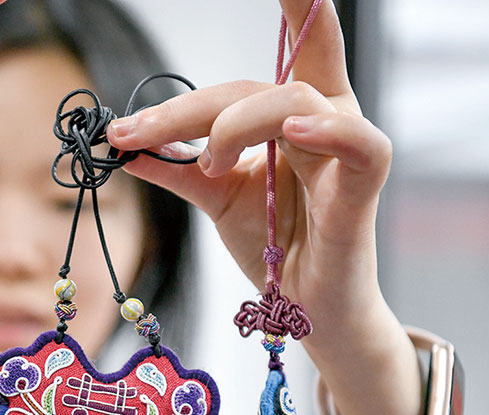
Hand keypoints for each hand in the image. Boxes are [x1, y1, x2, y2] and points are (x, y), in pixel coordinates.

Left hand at [107, 0, 392, 336]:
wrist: (302, 310)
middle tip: (133, 133)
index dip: (294, 3)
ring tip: (205, 163)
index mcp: (290, 114)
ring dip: (230, 127)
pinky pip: (359, 142)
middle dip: (188, 107)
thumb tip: (124, 145)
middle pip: (257, 83)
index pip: (288, 48)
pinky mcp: (363, 184)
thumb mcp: (215, 198)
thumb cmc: (272, 246)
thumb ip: (175, 169)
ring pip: (291, 101)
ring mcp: (345, 148)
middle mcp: (322, 118)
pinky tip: (291, 133)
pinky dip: (326, 129)